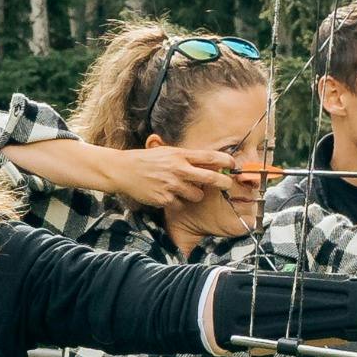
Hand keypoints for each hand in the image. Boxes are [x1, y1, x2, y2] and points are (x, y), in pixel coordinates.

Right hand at [116, 140, 244, 211]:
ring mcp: (171, 185)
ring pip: (197, 195)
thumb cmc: (147, 160)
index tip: (234, 164)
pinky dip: (177, 202)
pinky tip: (168, 195)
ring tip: (185, 190)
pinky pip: (180, 204)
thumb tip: (210, 161)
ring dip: (196, 195)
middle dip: (223, 182)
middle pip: (210, 178)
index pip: (209, 156)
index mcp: (180, 155)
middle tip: (227, 185)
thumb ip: (187, 157)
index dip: (225, 160)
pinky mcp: (164, 199)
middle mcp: (178, 169)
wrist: (123, 170)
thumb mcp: (167, 152)